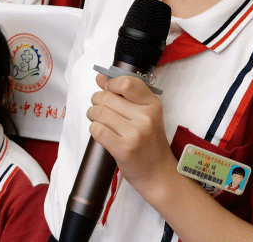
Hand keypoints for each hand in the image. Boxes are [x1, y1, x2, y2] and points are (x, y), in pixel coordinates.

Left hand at [87, 74, 175, 197]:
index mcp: (153, 105)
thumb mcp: (146, 115)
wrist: (159, 174)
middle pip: (107, 97)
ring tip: (98, 121)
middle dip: (97, 101)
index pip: (126, 83)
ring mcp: (135, 134)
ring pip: (99, 113)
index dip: (111, 84)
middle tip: (99, 108)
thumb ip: (124, 95)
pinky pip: (97, 130)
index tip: (107, 90)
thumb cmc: (150, 143)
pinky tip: (101, 133)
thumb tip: (100, 77)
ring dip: (93, 115)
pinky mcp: (123, 149)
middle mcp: (145, 117)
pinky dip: (94, 130)